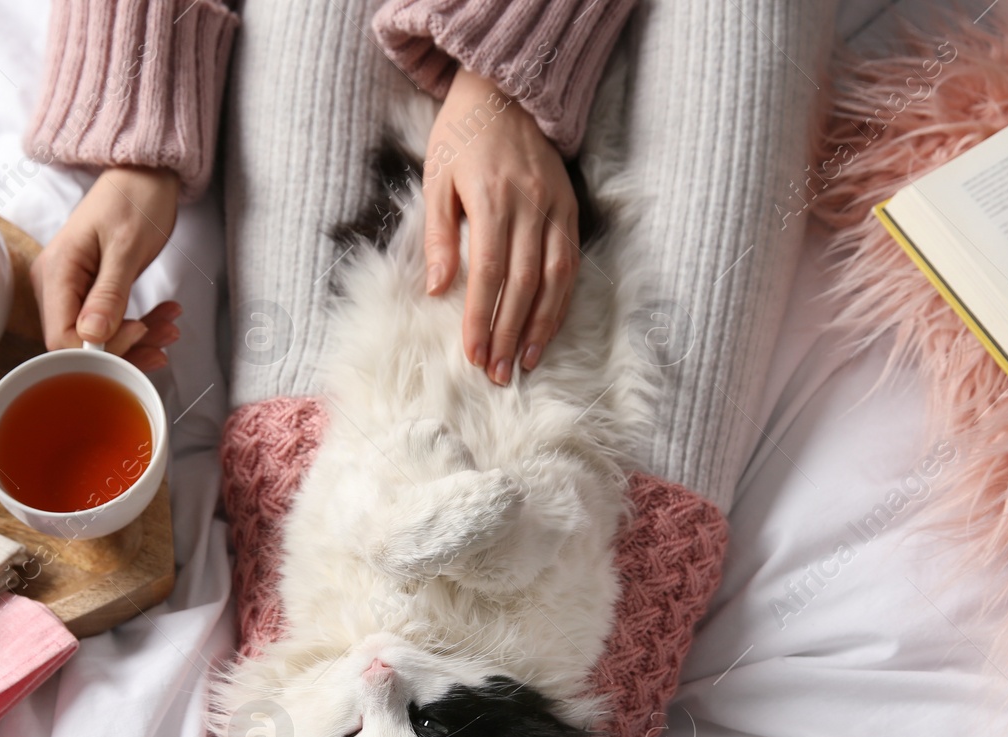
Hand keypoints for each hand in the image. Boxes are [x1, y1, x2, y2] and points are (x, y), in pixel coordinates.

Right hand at [30, 165, 181, 369]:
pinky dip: (140, 325)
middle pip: (80, 340)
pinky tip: (164, 318)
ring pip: (100, 334)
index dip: (100, 348)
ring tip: (171, 328)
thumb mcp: (126, 247)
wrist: (145, 175)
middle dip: (125, 347)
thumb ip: (109, 294)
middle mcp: (56, 282)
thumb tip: (93, 334)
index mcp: (57, 271)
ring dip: (138, 339)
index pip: (62, 336)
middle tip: (163, 340)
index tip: (138, 335)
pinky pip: (111, 321)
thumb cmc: (135, 198)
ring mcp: (73, 287)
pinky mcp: (91, 289)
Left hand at [424, 68, 579, 385]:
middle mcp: (529, 206)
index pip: (487, 273)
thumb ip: (439, 235)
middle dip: (509, 334)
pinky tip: (548, 329)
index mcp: (491, 198)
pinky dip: (561, 301)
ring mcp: (555, 208)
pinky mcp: (570, 208)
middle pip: (522, 284)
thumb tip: (437, 289)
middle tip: (498, 373)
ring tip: (526, 362)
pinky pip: (570, 264)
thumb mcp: (436, 178)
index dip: (481, 318)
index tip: (473, 354)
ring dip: (540, 326)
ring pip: (554, 279)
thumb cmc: (461, 136)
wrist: (506, 92)